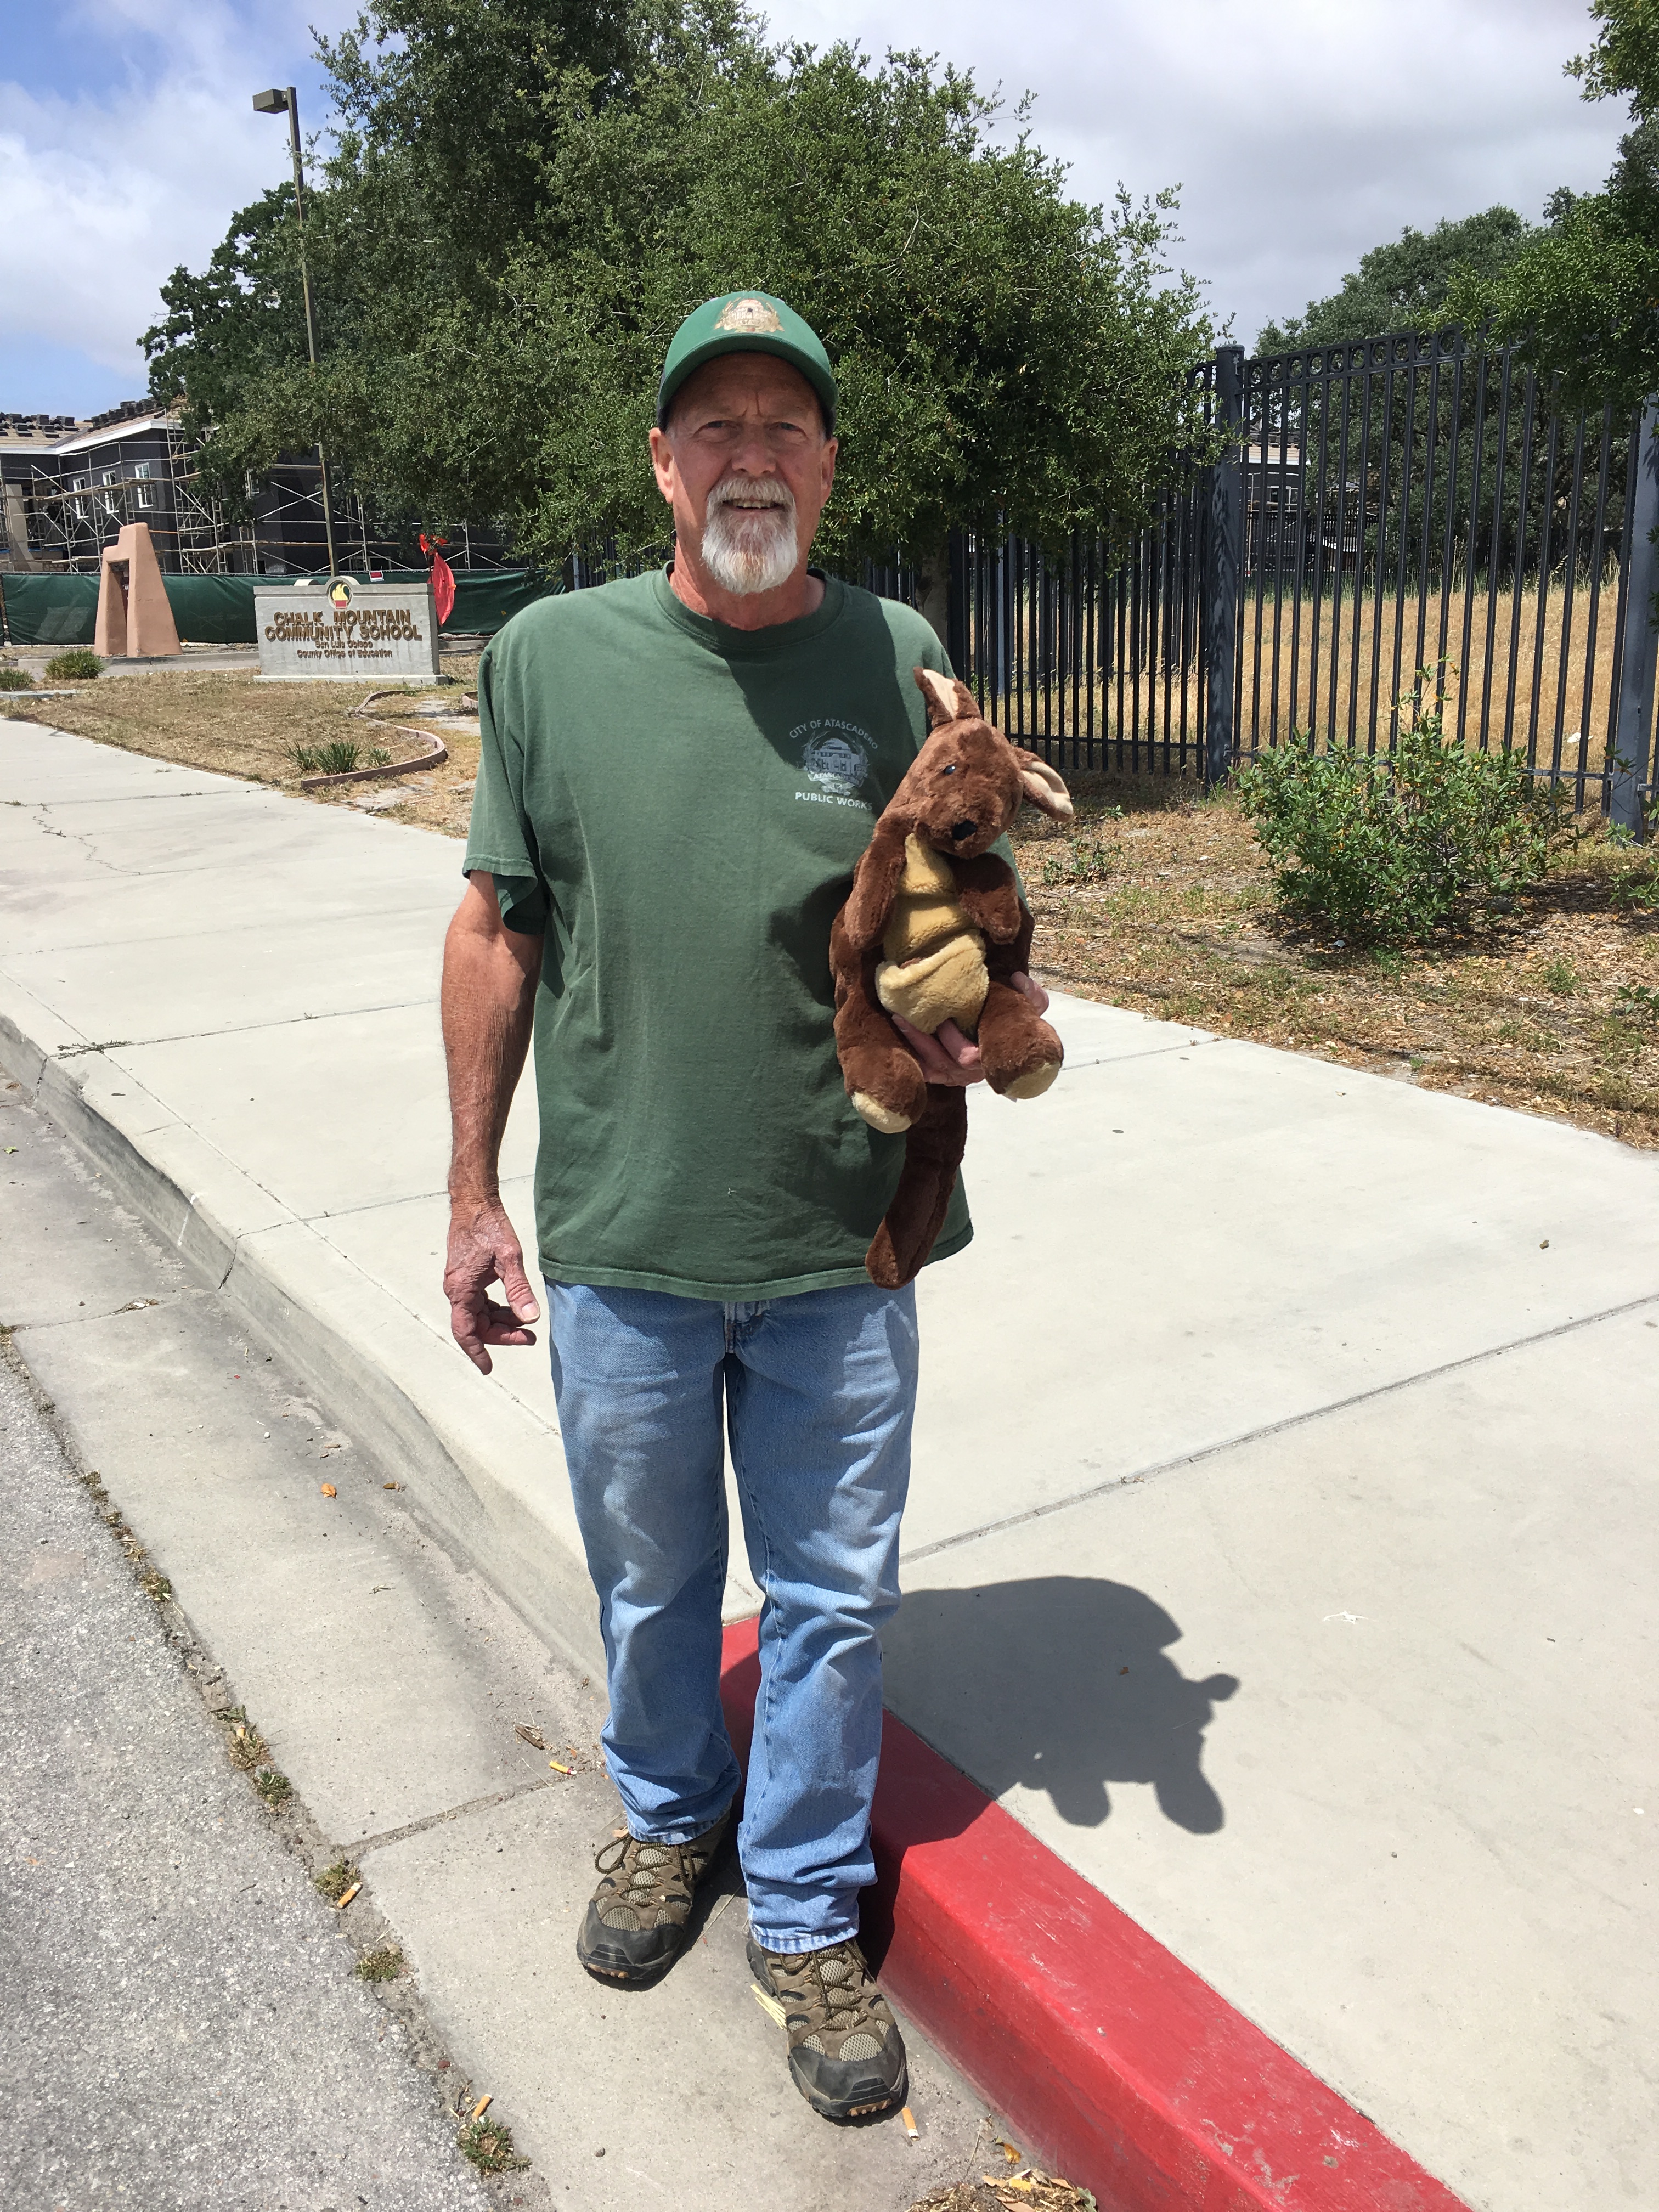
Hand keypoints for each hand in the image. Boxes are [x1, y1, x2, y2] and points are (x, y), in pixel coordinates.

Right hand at [444, 1195, 539, 1373]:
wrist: (474, 1202)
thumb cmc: (489, 1226)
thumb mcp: (509, 1258)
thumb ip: (519, 1290)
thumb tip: (530, 1318)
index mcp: (461, 1289)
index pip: (466, 1331)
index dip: (477, 1352)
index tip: (489, 1369)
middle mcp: (456, 1290)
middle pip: (476, 1326)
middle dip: (502, 1335)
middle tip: (530, 1337)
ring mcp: (461, 1284)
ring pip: (479, 1315)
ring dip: (501, 1323)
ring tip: (527, 1324)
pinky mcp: (467, 1277)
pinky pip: (480, 1303)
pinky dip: (497, 1309)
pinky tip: (515, 1307)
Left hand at [890, 973, 1048, 1085]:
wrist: (1009, 1035)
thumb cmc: (1016, 1020)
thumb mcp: (1030, 1008)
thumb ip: (1030, 995)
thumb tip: (1018, 978)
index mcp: (993, 1057)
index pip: (968, 1057)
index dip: (952, 1039)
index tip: (942, 1017)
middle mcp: (975, 1072)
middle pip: (945, 1062)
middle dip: (925, 1040)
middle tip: (908, 1013)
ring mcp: (959, 1076)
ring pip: (932, 1066)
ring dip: (914, 1043)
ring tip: (898, 1018)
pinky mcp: (945, 1076)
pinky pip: (926, 1071)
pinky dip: (913, 1057)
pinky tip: (899, 1037)